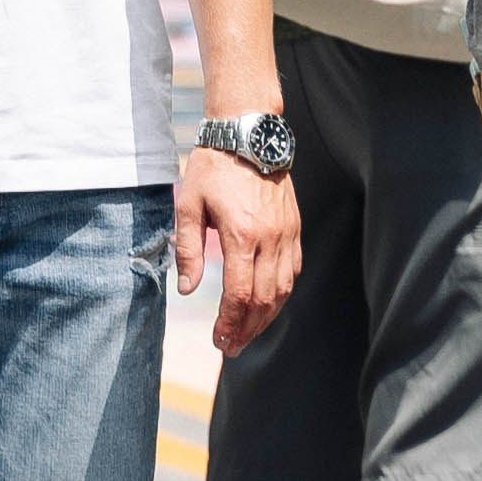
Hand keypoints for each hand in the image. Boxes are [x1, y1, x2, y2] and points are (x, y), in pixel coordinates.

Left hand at [174, 144, 299, 357]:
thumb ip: (188, 249)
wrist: (249, 134)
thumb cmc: (214, 166)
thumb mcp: (188, 204)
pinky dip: (281, 294)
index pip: (239, 293)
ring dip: (266, 317)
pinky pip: (293, 270)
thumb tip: (187, 289)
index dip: (229, 322)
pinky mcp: (294, 227)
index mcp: (241, 234)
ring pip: (283, 289)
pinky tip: (267, 305)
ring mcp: (287, 233)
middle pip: (264, 299)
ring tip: (247, 333)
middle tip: (231, 347)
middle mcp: (270, 238)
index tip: (219, 339)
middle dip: (247, 329)